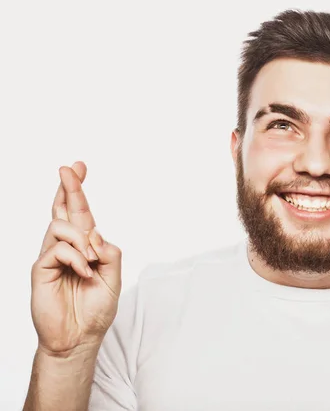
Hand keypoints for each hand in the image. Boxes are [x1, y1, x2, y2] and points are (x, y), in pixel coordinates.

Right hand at [30, 162, 121, 356]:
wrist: (79, 337)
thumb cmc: (95, 310)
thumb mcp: (113, 278)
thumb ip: (110, 253)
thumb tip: (95, 234)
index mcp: (85, 247)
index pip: (80, 213)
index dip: (78, 190)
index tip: (80, 167)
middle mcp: (67, 247)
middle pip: (64, 209)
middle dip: (69, 187)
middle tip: (69, 167)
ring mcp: (53, 256)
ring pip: (61, 226)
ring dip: (82, 239)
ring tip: (91, 260)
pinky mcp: (42, 268)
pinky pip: (58, 249)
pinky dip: (76, 258)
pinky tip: (83, 272)